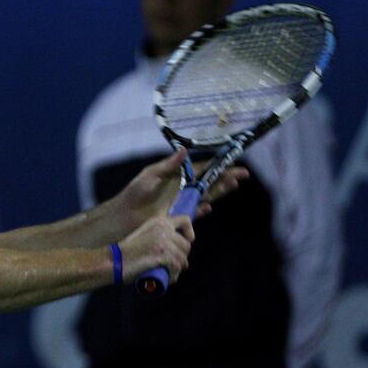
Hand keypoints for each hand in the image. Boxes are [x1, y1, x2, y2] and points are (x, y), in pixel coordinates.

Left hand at [110, 150, 248, 232]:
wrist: (125, 214)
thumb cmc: (135, 192)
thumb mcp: (150, 175)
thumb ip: (168, 165)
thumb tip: (184, 150)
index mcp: (178, 175)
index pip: (202, 169)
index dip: (217, 166)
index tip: (232, 162)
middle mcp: (183, 189)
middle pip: (209, 182)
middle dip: (226, 177)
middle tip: (242, 174)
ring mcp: (182, 203)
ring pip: (206, 196)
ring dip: (220, 191)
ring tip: (233, 184)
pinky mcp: (179, 217)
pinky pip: (194, 213)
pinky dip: (201, 210)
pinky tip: (208, 207)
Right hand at [118, 214, 193, 283]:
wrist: (112, 260)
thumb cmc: (125, 252)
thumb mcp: (144, 236)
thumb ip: (157, 236)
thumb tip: (173, 246)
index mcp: (158, 221)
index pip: (185, 220)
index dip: (190, 232)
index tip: (188, 241)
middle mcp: (162, 228)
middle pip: (186, 245)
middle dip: (182, 257)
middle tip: (173, 265)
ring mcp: (162, 241)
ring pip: (182, 258)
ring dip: (178, 268)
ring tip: (170, 274)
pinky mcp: (161, 254)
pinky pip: (176, 267)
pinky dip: (174, 275)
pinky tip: (169, 279)